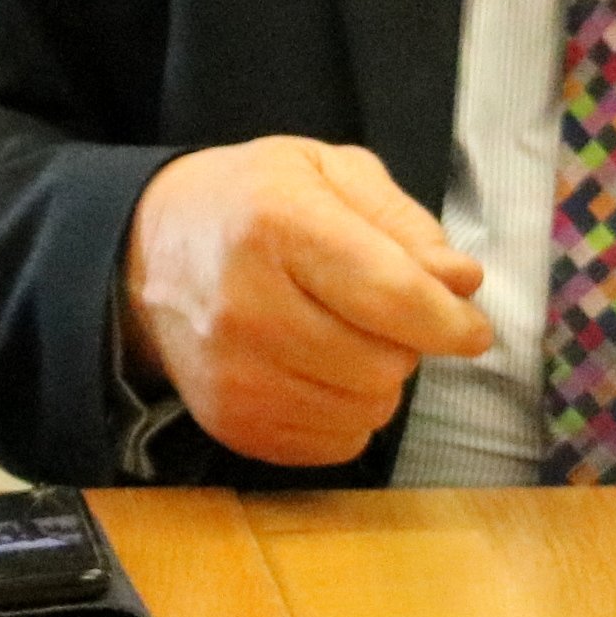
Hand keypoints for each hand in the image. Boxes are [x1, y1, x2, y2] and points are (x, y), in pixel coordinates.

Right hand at [121, 137, 491, 467]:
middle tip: (376, 314)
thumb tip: (461, 284)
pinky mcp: (230, 422)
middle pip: (385, 362)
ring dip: (377, 380)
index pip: (392, 297)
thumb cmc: (251, 204)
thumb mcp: (327, 172)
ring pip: (366, 410)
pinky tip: (316, 373)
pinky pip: (335, 444)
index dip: (451, 321)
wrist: (145, 254)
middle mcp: (245, 305)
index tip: (471, 327)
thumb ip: (404, 222)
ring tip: (340, 338)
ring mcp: (232, 373)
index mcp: (277, 223)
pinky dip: (345, 414)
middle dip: (405, 343)